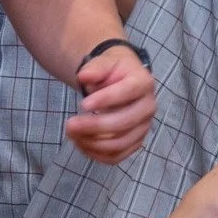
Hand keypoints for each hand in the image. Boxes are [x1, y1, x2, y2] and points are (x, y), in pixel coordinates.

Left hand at [65, 45, 154, 164]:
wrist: (123, 79)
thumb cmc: (113, 70)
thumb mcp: (105, 61)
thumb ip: (95, 68)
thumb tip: (83, 76)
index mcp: (143, 82)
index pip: (127, 92)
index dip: (105, 100)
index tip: (83, 105)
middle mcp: (148, 107)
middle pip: (124, 123)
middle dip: (94, 126)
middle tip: (69, 125)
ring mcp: (144, 127)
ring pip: (120, 143)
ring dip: (93, 143)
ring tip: (71, 134)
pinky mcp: (136, 142)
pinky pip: (118, 156)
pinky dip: (98, 154)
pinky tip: (80, 144)